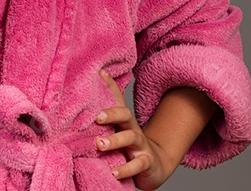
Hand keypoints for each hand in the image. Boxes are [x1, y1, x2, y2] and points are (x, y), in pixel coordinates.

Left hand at [95, 68, 176, 189]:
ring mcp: (141, 146)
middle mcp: (132, 129)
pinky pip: (137, 164)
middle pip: (125, 115)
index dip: (109, 88)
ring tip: (99, 145)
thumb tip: (97, 78)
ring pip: (131, 138)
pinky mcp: (146, 163)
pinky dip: (125, 169)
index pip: (116, 101)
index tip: (98, 77)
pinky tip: (113, 173)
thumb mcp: (117, 129)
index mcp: (123, 121)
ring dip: (115, 141)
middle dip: (111, 114)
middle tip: (96, 117)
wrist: (154, 166)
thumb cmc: (129, 145)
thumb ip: (106, 111)